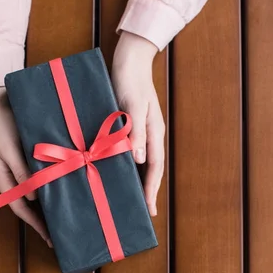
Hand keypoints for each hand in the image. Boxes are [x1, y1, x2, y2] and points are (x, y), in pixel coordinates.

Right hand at [0, 88, 51, 245]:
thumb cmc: (1, 124)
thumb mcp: (10, 149)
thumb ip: (22, 172)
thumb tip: (35, 196)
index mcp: (4, 180)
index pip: (22, 210)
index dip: (36, 225)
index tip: (50, 239)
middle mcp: (11, 178)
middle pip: (30, 205)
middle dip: (44, 219)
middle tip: (62, 233)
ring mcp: (19, 169)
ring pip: (36, 192)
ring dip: (49, 203)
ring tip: (66, 215)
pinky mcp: (27, 158)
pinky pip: (40, 177)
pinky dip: (51, 185)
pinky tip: (64, 188)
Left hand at [112, 32, 164, 215]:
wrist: (130, 59)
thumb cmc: (131, 80)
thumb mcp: (133, 105)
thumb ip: (136, 132)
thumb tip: (140, 159)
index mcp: (154, 133)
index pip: (154, 168)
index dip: (151, 190)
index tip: (150, 209)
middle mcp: (150, 137)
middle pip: (150, 170)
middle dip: (147, 192)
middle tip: (143, 212)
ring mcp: (141, 133)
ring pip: (141, 164)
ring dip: (138, 182)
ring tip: (131, 200)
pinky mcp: (130, 128)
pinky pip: (131, 153)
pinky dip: (128, 167)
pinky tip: (119, 174)